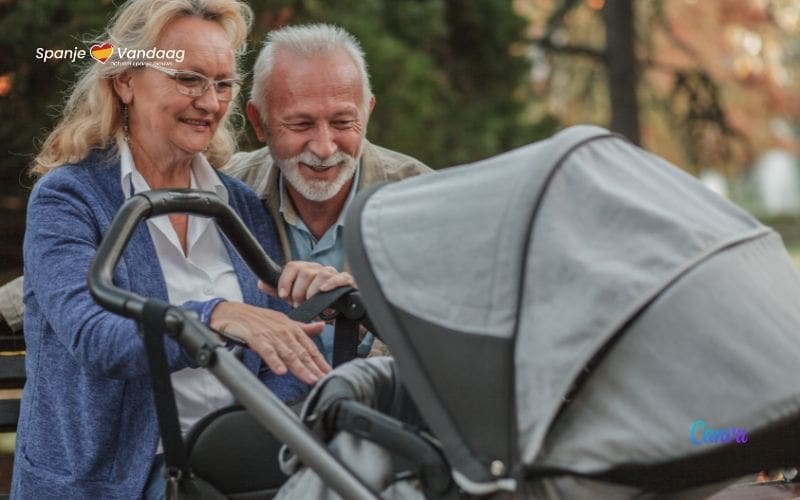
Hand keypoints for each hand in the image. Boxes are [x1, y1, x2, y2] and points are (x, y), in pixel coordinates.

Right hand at [210, 302, 330, 383]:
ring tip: (309, 378)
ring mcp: (270, 334)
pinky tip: (281, 370)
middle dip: (314, 367)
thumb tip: (321, 327)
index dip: (320, 361)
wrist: (230, 312)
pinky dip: (274, 360)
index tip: (328, 373)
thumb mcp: (282, 321)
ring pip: (287, 352)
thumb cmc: (256, 319)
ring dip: (299, 367)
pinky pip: (266, 350)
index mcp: (291, 328)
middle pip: (301, 352)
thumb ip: (302, 327)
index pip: (309, 347)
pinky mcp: (255, 337)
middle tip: (323, 379)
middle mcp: (283, 330)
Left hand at [259, 261, 355, 307]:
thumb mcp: (295, 298)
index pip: (293, 266)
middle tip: (299, 304)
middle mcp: (319, 269)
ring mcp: (334, 274)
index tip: (284, 296)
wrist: (337, 315)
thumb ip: (280, 291)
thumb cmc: (315, 305)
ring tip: (311, 303)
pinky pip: (341, 277)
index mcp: (306, 270)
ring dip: (313, 292)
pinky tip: (324, 291)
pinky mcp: (347, 282)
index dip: (286, 281)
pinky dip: (332, 283)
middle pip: (306, 272)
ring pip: (321, 274)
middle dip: (299, 291)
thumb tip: (261, 283)